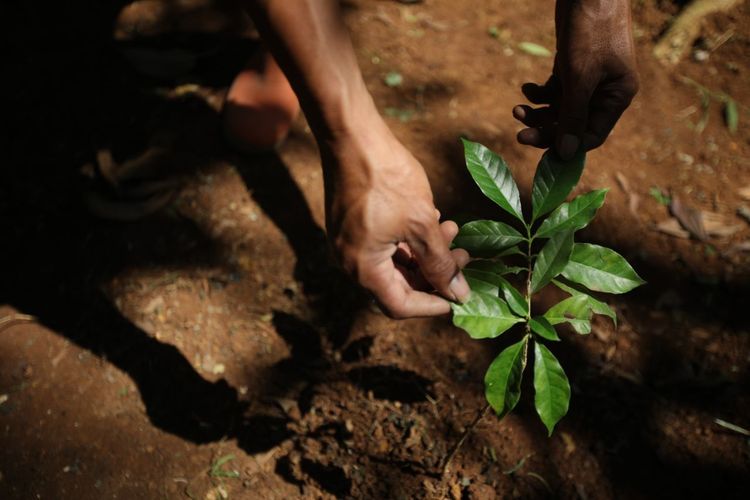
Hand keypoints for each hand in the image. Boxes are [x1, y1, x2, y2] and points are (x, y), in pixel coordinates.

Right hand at [323, 119, 470, 317]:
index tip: (461, 294)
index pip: (401, 306)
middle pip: (397, 285)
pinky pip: (383, 245)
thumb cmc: (387, 179)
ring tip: (453, 230)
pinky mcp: (350, 224)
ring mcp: (347, 242)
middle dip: (434, 273)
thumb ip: (441, 264)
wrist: (352, 134)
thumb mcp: (422, 224)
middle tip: (464, 256)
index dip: (434, 304)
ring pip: (393, 263)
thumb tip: (460, 294)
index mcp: (363, 268)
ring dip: (425, 253)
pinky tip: (431, 219)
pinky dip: (409, 239)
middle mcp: (350, 262)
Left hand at [514, 0, 638, 158]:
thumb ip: (573, 115)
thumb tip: (567, 153)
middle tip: (519, 134)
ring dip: (537, 113)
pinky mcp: (573, 67)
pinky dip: (539, 94)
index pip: (590, 136)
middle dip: (545, 129)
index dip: (564, 145)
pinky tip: (526, 88)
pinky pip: (554, 92)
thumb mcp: (580, 76)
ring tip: (517, 109)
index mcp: (616, 97)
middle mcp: (604, 93)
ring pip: (559, 110)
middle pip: (572, 125)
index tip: (536, 145)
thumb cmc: (592, 30)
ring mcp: (588, 80)